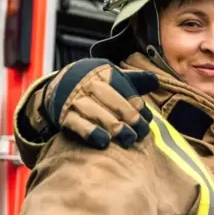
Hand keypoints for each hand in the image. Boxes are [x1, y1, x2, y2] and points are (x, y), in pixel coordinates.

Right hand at [42, 58, 158, 148]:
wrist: (57, 89)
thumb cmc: (96, 85)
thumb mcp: (113, 78)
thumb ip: (134, 80)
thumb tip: (155, 81)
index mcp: (102, 72)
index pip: (123, 87)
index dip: (137, 104)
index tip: (147, 119)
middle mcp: (87, 83)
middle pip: (111, 99)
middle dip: (129, 116)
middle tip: (141, 132)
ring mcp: (74, 99)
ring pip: (96, 112)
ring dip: (114, 126)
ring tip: (128, 139)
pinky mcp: (63, 115)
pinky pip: (77, 124)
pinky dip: (91, 133)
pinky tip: (104, 142)